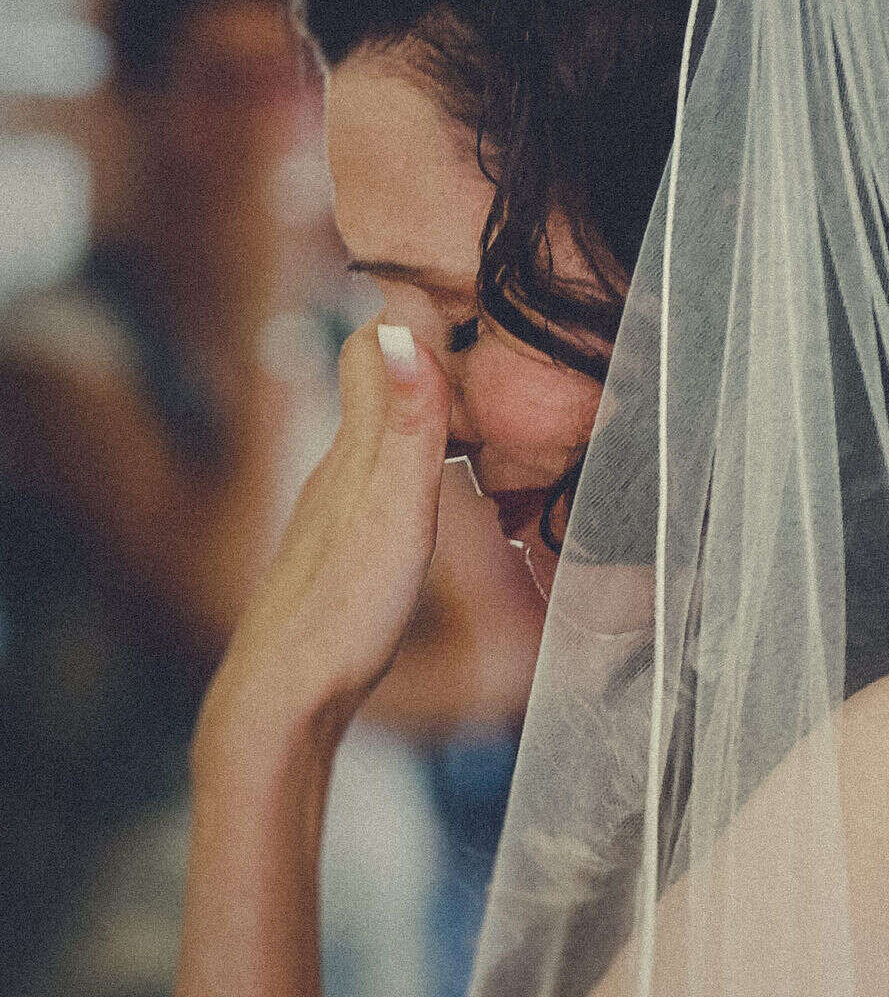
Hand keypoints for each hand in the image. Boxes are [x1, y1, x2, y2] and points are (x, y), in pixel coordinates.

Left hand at [199, 320, 450, 757]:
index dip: (417, 310)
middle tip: (496, 347)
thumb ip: (409, 427)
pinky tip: (448, 488)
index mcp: (353, 450)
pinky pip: (386, 478)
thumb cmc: (343, 611)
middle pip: (381, 383)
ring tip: (487, 412)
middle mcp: (339, 468)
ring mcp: (338, 509)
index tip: (473, 296)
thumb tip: (403, 331)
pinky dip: (423, 463)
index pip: (372, 345)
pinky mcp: (344, 549)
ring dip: (432, 410)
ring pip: (385, 432)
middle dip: (434, 353)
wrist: (284, 699)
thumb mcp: (394, 513)